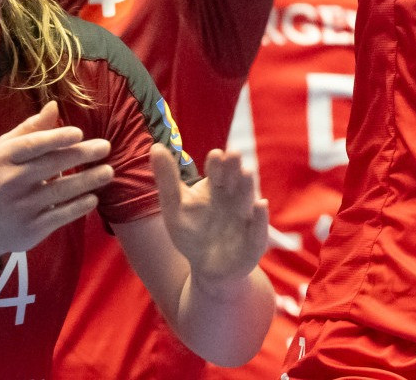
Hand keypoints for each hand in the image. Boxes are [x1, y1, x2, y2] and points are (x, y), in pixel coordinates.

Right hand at [0, 102, 113, 256]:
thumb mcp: (4, 152)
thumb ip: (30, 130)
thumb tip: (54, 106)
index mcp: (4, 158)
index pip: (31, 145)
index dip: (55, 138)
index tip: (79, 133)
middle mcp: (11, 181)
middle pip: (51, 165)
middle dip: (81, 155)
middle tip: (105, 147)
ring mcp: (22, 207)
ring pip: (60, 191)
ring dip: (88, 181)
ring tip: (108, 171)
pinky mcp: (32, 229)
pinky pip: (61, 215)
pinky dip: (79, 207)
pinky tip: (93, 198)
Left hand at [153, 146, 269, 283]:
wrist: (208, 269)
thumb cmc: (192, 233)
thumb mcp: (175, 207)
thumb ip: (167, 178)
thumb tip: (155, 146)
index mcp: (216, 187)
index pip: (216, 171)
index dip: (216, 163)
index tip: (214, 155)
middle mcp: (234, 197)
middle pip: (234, 179)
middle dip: (234, 167)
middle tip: (233, 153)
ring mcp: (245, 216)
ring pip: (247, 198)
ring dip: (247, 186)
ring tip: (246, 173)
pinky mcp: (254, 238)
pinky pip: (258, 226)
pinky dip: (260, 217)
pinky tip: (260, 205)